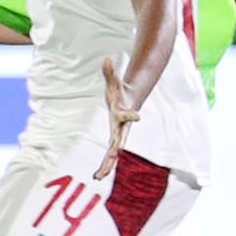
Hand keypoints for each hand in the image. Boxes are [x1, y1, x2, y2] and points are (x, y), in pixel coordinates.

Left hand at [95, 59, 140, 177]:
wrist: (129, 102)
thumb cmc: (119, 92)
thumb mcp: (113, 82)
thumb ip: (109, 71)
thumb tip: (107, 58)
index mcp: (122, 113)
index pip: (127, 115)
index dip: (131, 115)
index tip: (138, 116)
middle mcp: (122, 127)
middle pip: (119, 140)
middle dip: (115, 149)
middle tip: (113, 157)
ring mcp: (118, 136)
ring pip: (113, 153)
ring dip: (107, 165)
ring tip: (98, 176)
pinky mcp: (114, 140)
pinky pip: (109, 155)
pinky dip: (105, 165)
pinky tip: (98, 176)